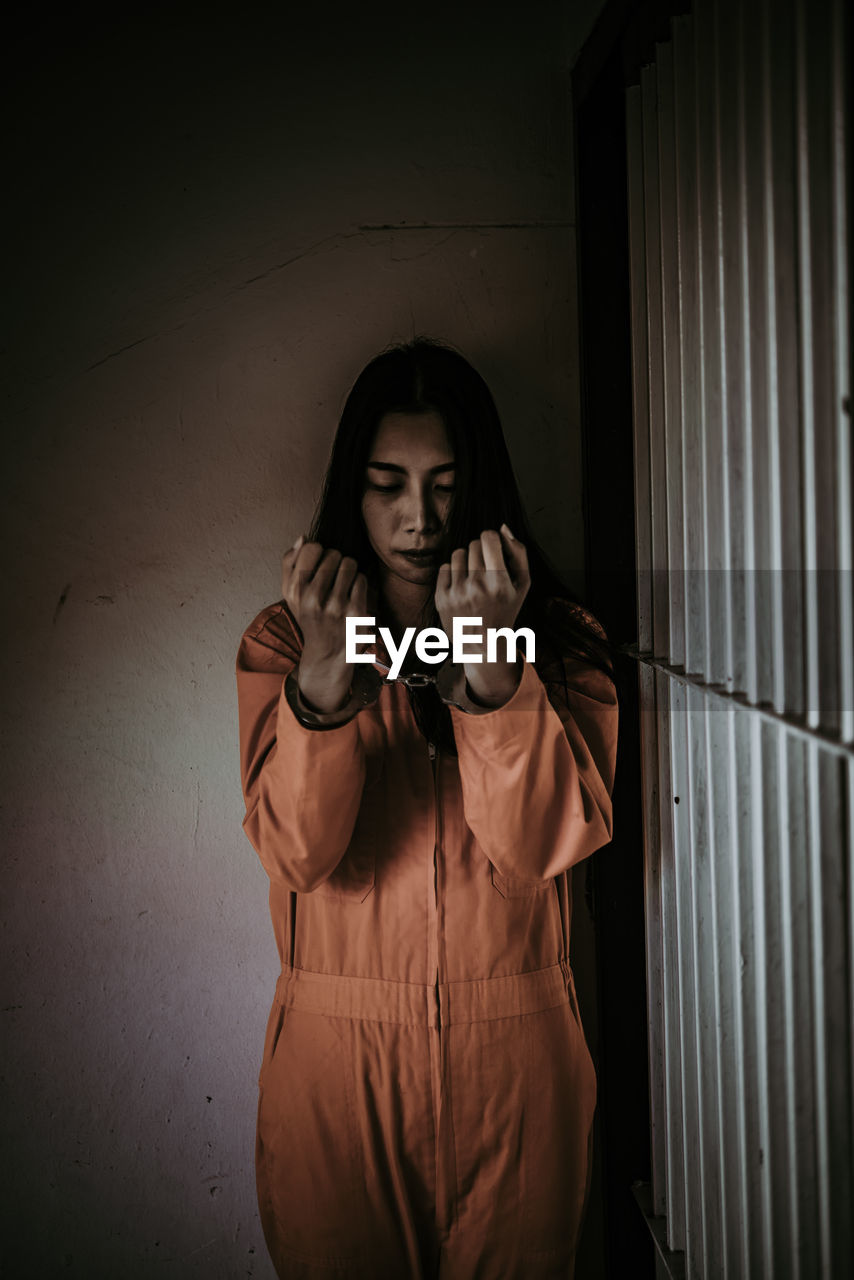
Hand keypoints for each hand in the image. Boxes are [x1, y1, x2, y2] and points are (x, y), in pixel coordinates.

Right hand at [281, 536, 369, 712]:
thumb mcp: (291, 594)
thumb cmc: (310, 617)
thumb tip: (303, 537)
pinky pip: (362, 579)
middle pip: (334, 555)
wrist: (327, 654)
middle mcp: (314, 599)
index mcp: (296, 591)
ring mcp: (336, 607)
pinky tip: (353, 595)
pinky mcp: (356, 613)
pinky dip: (359, 583)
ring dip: (350, 570)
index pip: (312, 548)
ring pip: (350, 564)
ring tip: (344, 583)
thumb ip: (290, 563)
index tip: (320, 562)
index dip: (319, 550)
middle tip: (334, 575)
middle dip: (336, 560)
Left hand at [434, 524, 530, 705]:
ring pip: (457, 554)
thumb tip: (503, 527)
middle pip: (473, 544)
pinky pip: (444, 567)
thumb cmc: (506, 609)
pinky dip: (453, 573)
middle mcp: (477, 586)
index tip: (494, 549)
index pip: (488, 538)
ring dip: (466, 560)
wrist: (484, 643)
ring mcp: (457, 593)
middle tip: (486, 568)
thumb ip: (518, 552)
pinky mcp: (441, 598)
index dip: (492, 539)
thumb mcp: (522, 583)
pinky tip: (462, 586)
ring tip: (473, 576)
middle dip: (480, 551)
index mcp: (498, 582)